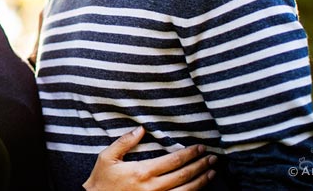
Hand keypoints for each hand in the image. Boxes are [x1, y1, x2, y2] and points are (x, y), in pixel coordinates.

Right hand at [83, 127, 216, 190]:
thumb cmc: (101, 180)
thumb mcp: (107, 157)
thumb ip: (124, 142)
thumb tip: (141, 129)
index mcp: (141, 172)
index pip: (172, 161)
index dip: (188, 154)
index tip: (199, 148)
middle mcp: (151, 188)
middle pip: (183, 176)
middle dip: (200, 165)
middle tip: (212, 158)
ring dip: (201, 181)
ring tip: (212, 172)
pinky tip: (199, 189)